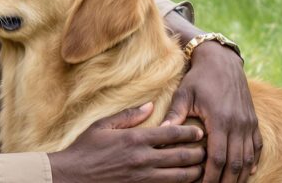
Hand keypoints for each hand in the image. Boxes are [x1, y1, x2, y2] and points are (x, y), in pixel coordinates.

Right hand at [48, 103, 204, 182]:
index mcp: (134, 139)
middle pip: (181, 156)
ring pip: (179, 176)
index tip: (199, 131)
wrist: (72, 176)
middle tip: (209, 149)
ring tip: (204, 167)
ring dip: (195, 171)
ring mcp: (142, 177)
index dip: (189, 132)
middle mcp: (142, 159)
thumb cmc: (85, 149)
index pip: (170, 133)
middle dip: (199, 152)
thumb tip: (150, 105)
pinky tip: (186, 181)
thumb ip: (129, 116)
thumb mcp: (103, 126)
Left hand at [162, 42, 261, 182]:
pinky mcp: (253, 120)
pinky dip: (253, 161)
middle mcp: (237, 124)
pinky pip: (257, 146)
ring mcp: (248, 123)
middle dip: (226, 181)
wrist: (221, 60)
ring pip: (248, 158)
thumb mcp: (184, 94)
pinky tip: (247, 173)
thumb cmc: (198, 78)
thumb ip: (174, 115)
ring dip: (240, 175)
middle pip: (235, 163)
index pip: (216, 157)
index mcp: (220, 119)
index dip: (211, 176)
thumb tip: (160, 134)